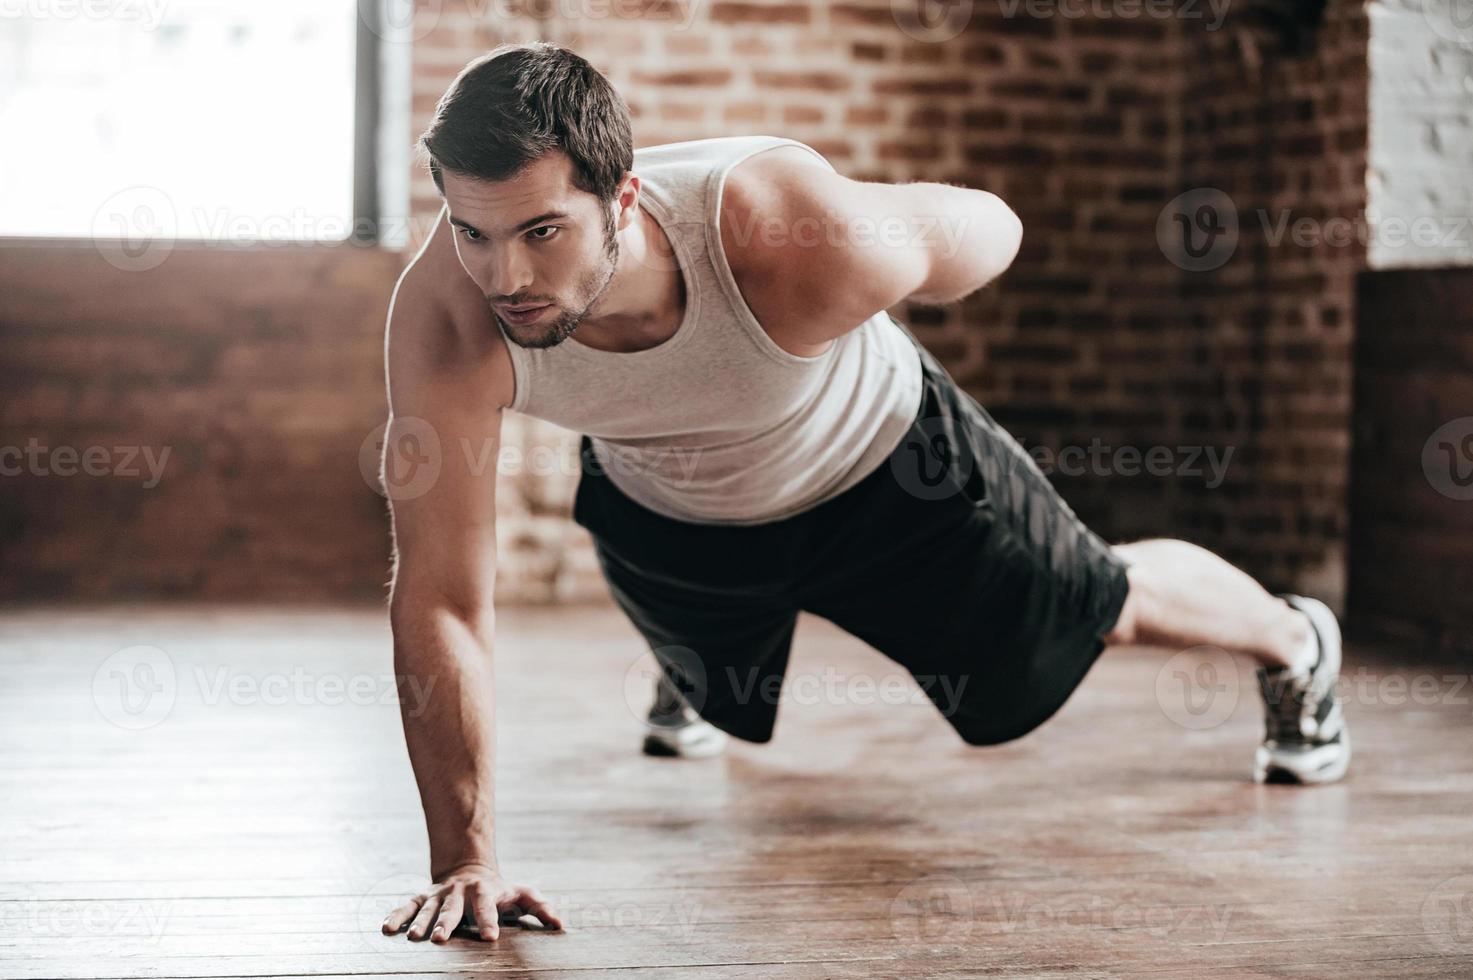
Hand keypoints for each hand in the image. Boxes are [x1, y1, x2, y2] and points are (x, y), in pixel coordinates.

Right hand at [381, 862, 563, 941]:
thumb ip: (540, 907)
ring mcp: (439, 894)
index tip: (490, 937)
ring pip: (428, 908)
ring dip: (420, 922)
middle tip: (439, 939)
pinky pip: (407, 906)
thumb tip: (560, 924)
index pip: (488, 906)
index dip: (489, 920)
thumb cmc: (500, 890)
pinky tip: (386, 930)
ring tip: (414, 938)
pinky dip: (396, 916)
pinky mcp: (422, 897)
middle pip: (453, 908)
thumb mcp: (521, 894)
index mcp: (484, 891)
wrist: (469, 869)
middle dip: (447, 923)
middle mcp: (459, 892)